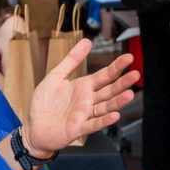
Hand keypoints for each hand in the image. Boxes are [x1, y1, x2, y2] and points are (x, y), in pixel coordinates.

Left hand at [27, 42, 138, 156]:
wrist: (33, 126)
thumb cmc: (45, 102)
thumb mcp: (56, 75)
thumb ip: (72, 60)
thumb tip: (87, 41)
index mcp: (83, 86)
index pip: (104, 75)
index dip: (117, 67)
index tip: (129, 58)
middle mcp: (87, 100)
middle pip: (109, 91)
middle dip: (122, 83)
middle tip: (136, 74)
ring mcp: (84, 115)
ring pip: (105, 107)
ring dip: (118, 102)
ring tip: (130, 94)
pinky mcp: (78, 128)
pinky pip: (93, 124)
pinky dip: (104, 121)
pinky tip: (115, 115)